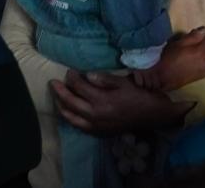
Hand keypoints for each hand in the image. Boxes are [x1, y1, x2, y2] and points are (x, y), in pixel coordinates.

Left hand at [51, 70, 194, 135]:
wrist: (152, 116)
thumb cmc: (139, 95)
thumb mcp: (123, 82)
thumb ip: (104, 79)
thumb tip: (86, 75)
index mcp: (101, 100)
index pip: (79, 87)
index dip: (72, 78)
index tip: (69, 71)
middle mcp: (95, 115)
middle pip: (71, 103)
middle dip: (60, 92)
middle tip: (53, 83)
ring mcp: (96, 126)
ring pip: (71, 117)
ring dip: (62, 107)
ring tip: (57, 98)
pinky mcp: (99, 132)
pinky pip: (80, 127)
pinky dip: (71, 119)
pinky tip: (69, 114)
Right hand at [154, 27, 204, 89]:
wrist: (163, 78)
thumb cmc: (169, 59)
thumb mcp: (179, 43)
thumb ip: (193, 36)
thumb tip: (204, 29)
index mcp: (201, 52)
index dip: (203, 37)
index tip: (194, 38)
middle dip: (200, 46)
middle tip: (188, 47)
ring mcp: (204, 70)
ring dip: (199, 55)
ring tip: (187, 57)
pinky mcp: (201, 77)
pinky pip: (203, 65)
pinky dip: (198, 63)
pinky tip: (188, 64)